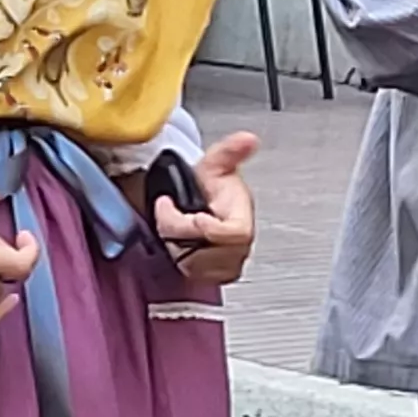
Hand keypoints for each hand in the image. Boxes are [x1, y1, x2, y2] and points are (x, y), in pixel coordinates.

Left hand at [155, 132, 260, 287]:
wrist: (205, 205)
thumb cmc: (212, 188)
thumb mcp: (215, 165)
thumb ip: (229, 151)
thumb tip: (247, 139)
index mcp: (244, 220)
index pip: (235, 235)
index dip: (210, 228)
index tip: (192, 215)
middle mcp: (240, 247)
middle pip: (208, 252)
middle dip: (181, 233)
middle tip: (170, 212)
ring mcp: (228, 265)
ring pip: (194, 266)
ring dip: (177, 246)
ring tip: (175, 226)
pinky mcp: (215, 277)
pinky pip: (191, 275)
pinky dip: (179, 259)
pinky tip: (179, 242)